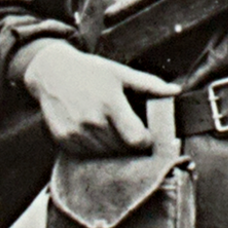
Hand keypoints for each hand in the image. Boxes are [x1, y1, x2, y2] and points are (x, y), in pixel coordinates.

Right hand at [21, 40, 181, 155]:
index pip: (136, 140)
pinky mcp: (63, 139)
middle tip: (131, 133)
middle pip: (122, 149)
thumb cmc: (91, 71)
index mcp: (111, 104)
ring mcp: (76, 132)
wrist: (52, 72)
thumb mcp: (121, 73)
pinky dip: (95, 149)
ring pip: (106, 155)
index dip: (146, 141)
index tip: (146, 135)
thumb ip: (149, 85)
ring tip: (113, 132)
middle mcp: (92, 121)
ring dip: (114, 149)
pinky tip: (96, 134)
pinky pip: (87, 155)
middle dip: (131, 145)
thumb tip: (176, 90)